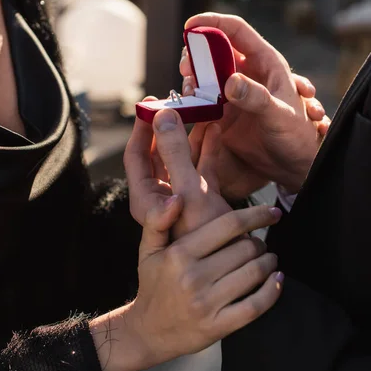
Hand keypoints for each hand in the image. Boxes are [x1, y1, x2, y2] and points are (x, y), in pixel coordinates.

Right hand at [90, 196, 282, 370]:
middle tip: (260, 243)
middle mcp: (193, 277)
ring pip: (254, 273)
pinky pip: (255, 306)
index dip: (257, 215)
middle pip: (245, 248)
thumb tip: (178, 198)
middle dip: (260, 242)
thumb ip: (157, 220)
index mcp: (179, 254)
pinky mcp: (217, 326)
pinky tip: (276, 279)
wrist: (148, 332)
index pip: (228, 225)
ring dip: (269, 262)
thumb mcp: (147, 249)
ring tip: (269, 259)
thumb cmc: (153, 284)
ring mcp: (206, 303)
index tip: (273, 212)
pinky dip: (272, 290)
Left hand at [125, 107, 231, 238]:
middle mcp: (162, 195)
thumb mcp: (188, 191)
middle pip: (159, 153)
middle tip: (176, 101)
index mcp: (147, 197)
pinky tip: (217, 129)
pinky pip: (202, 165)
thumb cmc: (205, 237)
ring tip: (199, 108)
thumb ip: (174, 154)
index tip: (151, 102)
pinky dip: (208, 147)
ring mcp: (184, 196)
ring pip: (182, 156)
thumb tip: (161, 115)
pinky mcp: (205, 198)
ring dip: (190, 133)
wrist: (234, 270)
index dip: (142, 128)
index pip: (136, 155)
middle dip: (168, 126)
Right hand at [181, 13, 330, 197]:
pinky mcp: (224, 112)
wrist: (293, 164)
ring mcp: (234, 92)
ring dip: (192, 77)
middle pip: (215, 50)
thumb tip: (230, 81)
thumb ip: (256, 98)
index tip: (190, 26)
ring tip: (189, 89)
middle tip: (186, 68)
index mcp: (266, 63)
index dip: (213, 23)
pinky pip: (203, 98)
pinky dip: (193, 98)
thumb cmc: (296, 135)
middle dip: (196, 54)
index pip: (236, 31)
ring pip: (206, 74)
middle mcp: (248, 73)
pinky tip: (190, 105)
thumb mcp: (279, 115)